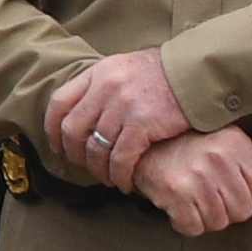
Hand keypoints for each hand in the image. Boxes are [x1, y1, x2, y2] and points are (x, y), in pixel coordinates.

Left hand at [42, 47, 192, 188]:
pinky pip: (121, 158)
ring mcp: (123, 105)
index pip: (59, 103)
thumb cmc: (164, 74)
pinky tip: (125, 181)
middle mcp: (106, 87)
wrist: (198, 72)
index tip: (58, 147)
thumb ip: (103, 86)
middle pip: (73, 130)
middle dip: (75, 155)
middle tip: (86, 167)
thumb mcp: (126, 68)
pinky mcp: (143, 123)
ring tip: (109, 178)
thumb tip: (83, 114)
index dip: (53, 130)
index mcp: (98, 72)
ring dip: (99, 170)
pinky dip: (119, 174)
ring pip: (96, 148)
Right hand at [131, 125, 251, 235]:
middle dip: (227, 209)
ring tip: (194, 199)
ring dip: (206, 218)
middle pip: (243, 211)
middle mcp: (218, 159)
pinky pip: (194, 228)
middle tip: (209, 195)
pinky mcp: (175, 194)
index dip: (248, 195)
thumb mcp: (231, 149)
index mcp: (236, 146)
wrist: (143, 145)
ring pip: (219, 222)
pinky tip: (180, 208)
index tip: (229, 187)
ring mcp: (197, 177)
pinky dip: (186, 224)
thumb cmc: (191, 147)